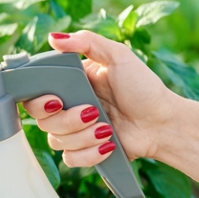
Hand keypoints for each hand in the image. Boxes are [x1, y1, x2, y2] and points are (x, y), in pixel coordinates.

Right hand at [20, 31, 179, 166]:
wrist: (163, 122)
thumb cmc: (143, 88)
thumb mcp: (118, 56)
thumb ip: (86, 42)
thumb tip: (53, 38)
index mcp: (70, 85)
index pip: (34, 96)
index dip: (38, 102)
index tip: (56, 101)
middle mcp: (67, 108)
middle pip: (42, 121)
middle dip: (67, 120)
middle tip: (92, 112)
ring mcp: (75, 132)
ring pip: (55, 141)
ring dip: (83, 136)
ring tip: (108, 127)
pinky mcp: (84, 152)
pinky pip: (69, 159)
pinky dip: (89, 154)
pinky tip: (107, 144)